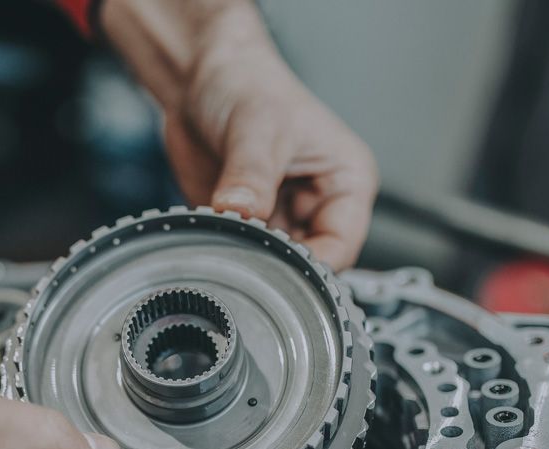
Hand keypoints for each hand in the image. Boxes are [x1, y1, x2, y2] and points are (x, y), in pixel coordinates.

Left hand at [102, 0, 378, 269]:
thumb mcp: (256, 128)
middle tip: (243, 255)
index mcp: (346, 181)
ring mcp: (281, 217)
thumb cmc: (247, 86)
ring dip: (247, 260)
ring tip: (225, 240)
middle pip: (307, 263)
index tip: (277, 270)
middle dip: (276, 265)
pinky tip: (210, 237)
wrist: (201, 78)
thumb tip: (243, 212)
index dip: (313, 265)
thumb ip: (251, 175)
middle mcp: (318, 204)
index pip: (343, 246)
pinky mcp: (246, 225)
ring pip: (272, 265)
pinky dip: (225, 254)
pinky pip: (240, 256)